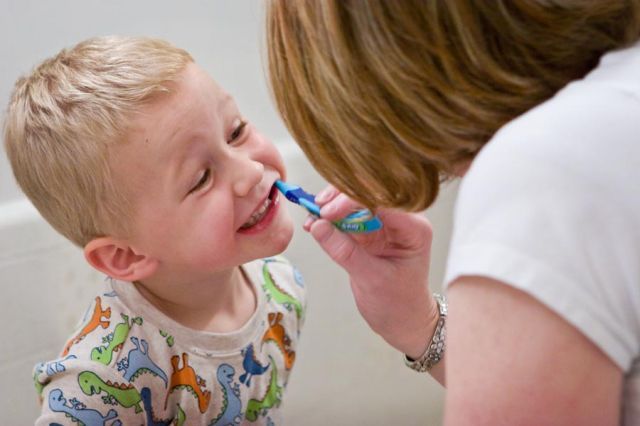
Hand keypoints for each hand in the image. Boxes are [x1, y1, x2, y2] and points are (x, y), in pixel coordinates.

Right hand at [306, 185, 439, 357]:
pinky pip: (346, 217)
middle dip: (340, 198)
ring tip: (312, 216)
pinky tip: (314, 224)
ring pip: (355, 202)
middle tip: (317, 210)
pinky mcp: (368, 232)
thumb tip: (317, 226)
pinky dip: (330, 219)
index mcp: (413, 227)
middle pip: (368, 193)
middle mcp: (401, 220)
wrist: (404, 322)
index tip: (328, 212)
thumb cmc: (399, 304)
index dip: (353, 199)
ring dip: (331, 206)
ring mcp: (384, 224)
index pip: (383, 199)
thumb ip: (345, 251)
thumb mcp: (371, 279)